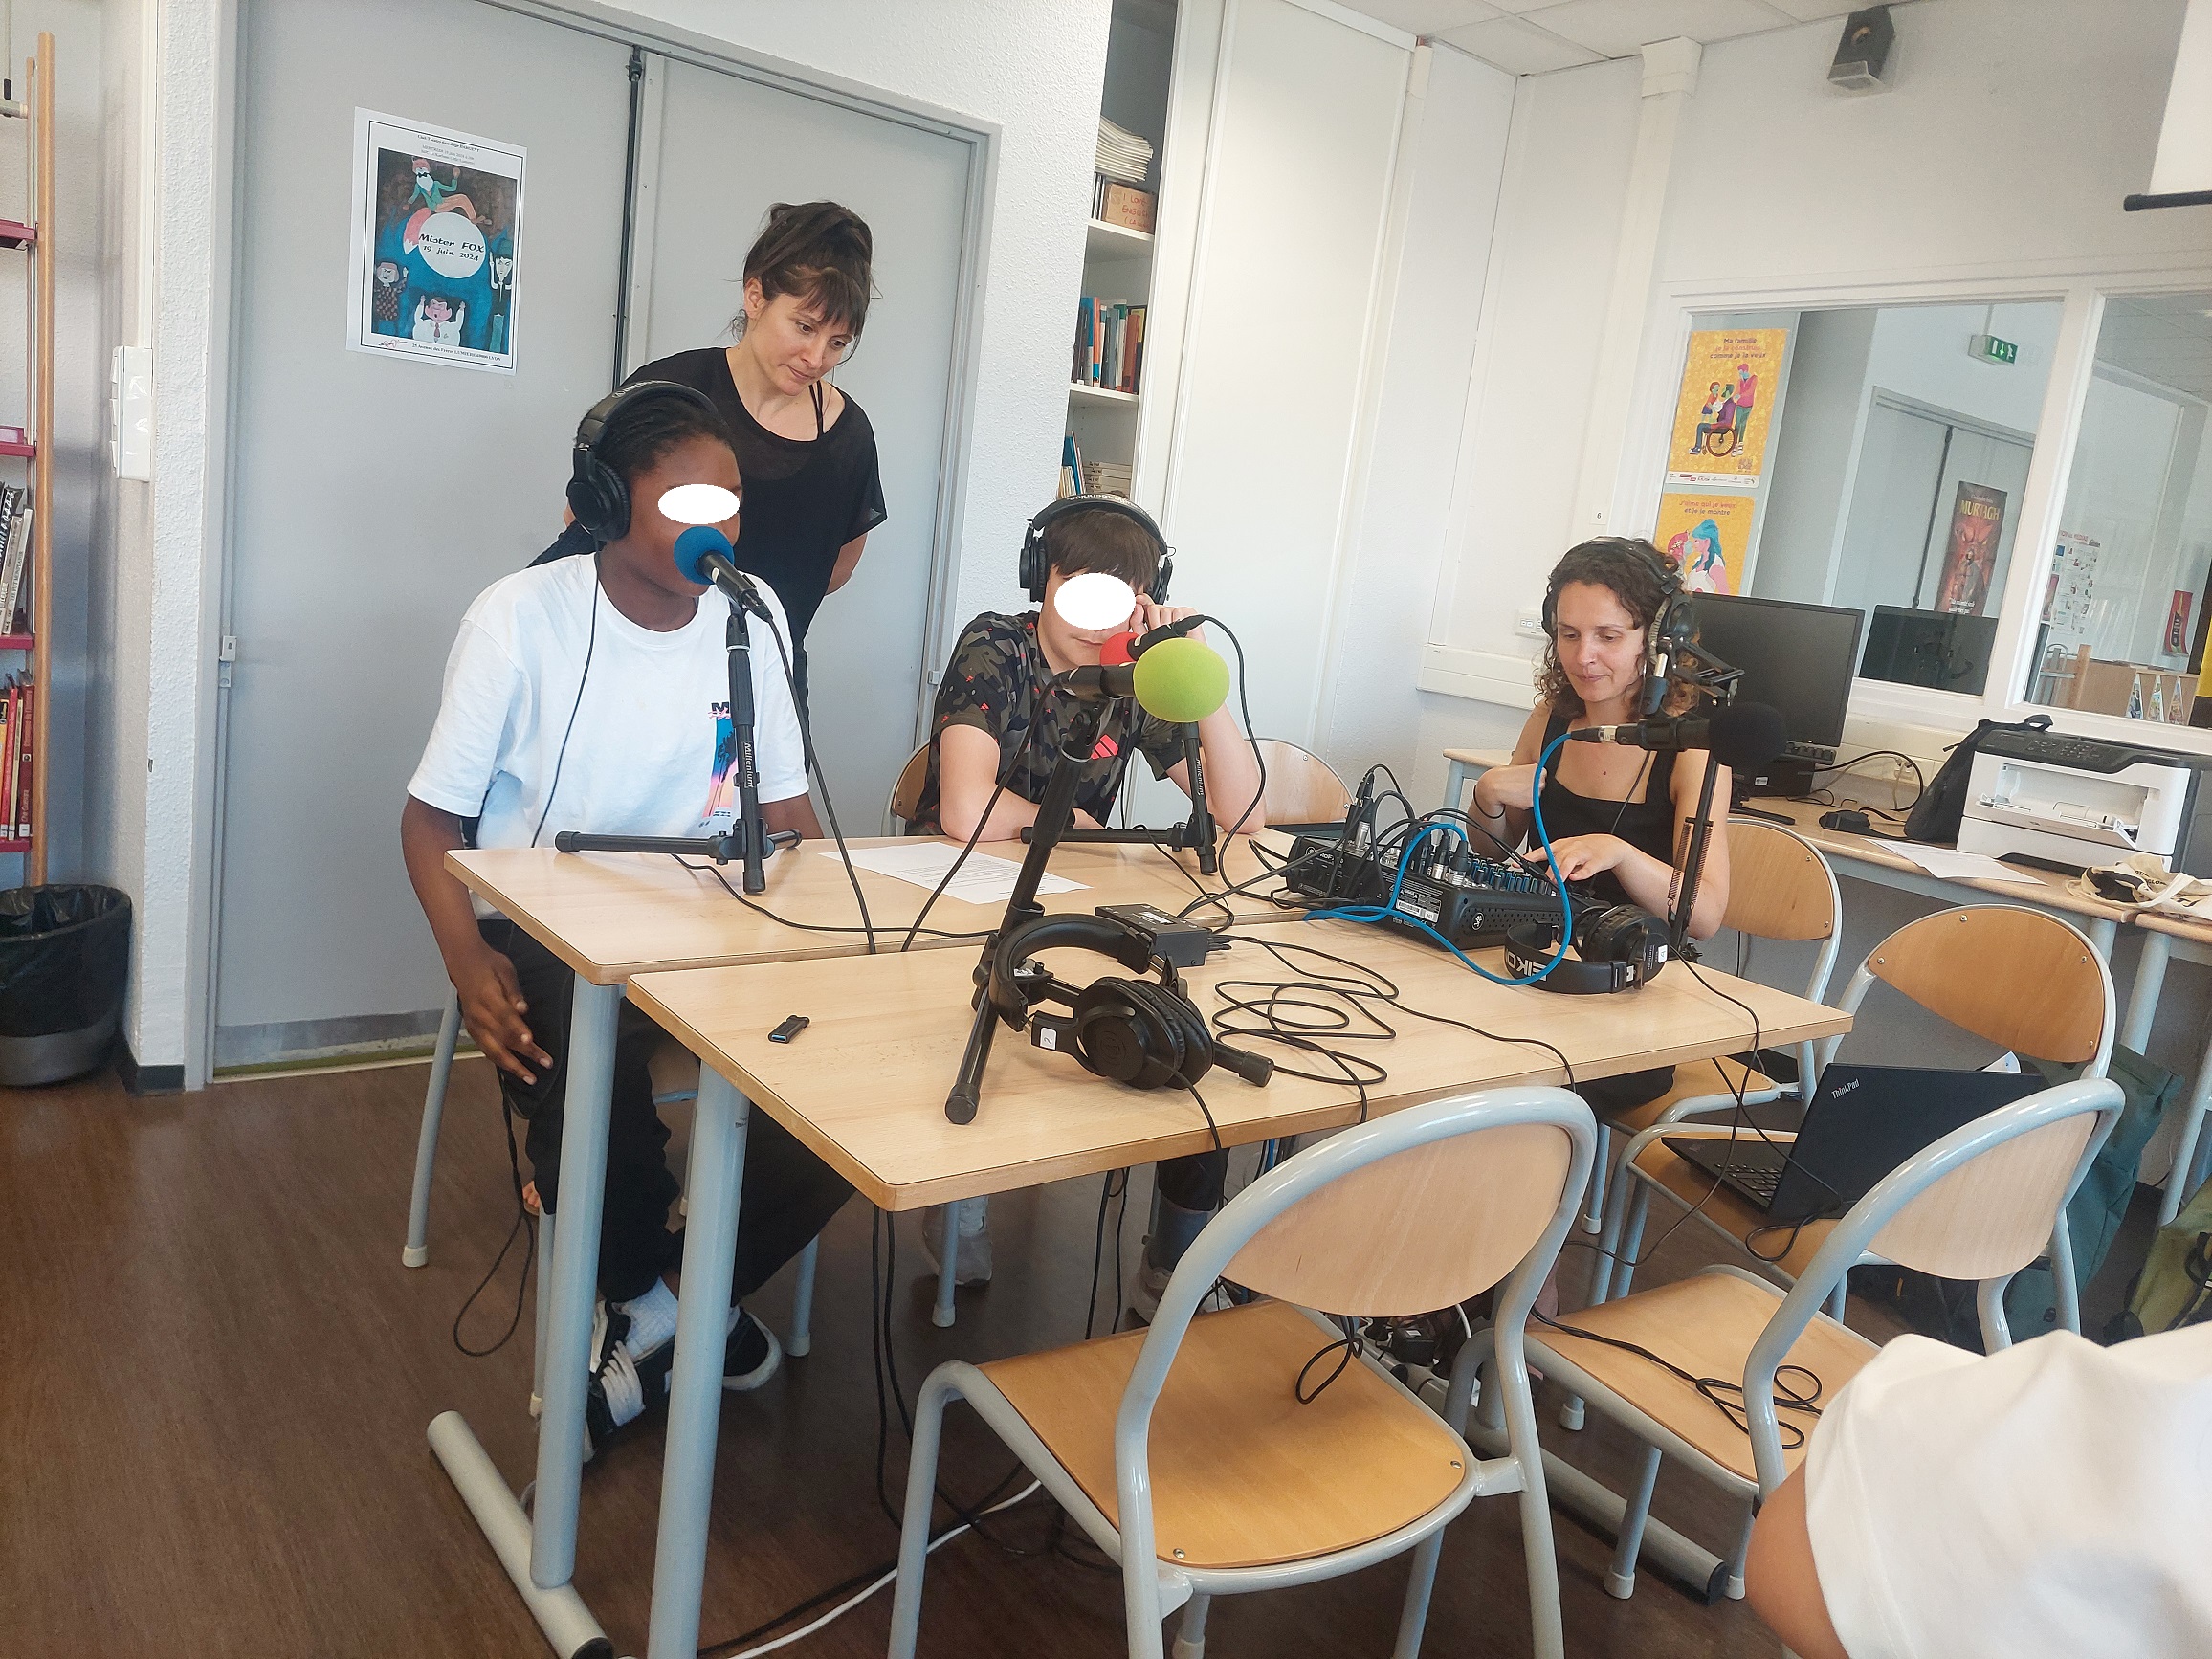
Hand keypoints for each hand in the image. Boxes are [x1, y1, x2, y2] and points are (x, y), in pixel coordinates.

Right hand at [452, 946, 552, 1082]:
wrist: (463, 962)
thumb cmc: (488, 964)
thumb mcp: (505, 970)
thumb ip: (514, 992)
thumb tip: (523, 1009)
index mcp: (488, 997)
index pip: (505, 1017)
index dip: (518, 1030)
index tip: (531, 1041)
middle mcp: (478, 1014)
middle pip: (502, 1038)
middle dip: (524, 1053)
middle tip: (544, 1063)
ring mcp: (473, 1023)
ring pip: (492, 1049)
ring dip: (511, 1065)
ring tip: (529, 1076)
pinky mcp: (472, 1028)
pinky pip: (485, 1048)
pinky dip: (498, 1060)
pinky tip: (512, 1068)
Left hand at [1131, 594, 1203, 645]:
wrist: (1184, 660)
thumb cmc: (1166, 652)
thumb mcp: (1145, 638)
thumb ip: (1137, 623)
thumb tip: (1137, 607)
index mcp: (1154, 620)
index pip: (1146, 606)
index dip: (1142, 601)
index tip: (1138, 600)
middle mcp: (1164, 616)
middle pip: (1153, 607)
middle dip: (1153, 622)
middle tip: (1159, 633)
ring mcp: (1176, 614)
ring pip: (1164, 610)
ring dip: (1166, 624)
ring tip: (1170, 635)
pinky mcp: (1188, 612)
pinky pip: (1177, 611)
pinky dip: (1177, 621)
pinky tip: (1180, 630)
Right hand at [1474, 764, 1537, 815]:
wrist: (1492, 786)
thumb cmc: (1501, 776)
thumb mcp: (1518, 768)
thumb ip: (1530, 772)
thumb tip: (1535, 776)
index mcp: (1538, 769)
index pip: (1543, 775)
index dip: (1534, 778)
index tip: (1526, 779)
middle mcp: (1540, 780)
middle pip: (1542, 785)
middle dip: (1534, 786)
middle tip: (1520, 785)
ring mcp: (1537, 792)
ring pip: (1537, 795)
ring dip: (1529, 794)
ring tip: (1516, 790)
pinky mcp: (1532, 802)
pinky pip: (1531, 803)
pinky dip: (1525, 802)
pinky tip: (1516, 797)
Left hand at [1532, 834, 1632, 882]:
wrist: (1610, 845)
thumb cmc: (1585, 848)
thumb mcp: (1566, 851)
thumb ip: (1552, 861)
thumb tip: (1536, 872)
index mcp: (1561, 846)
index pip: (1542, 851)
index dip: (1529, 857)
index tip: (1518, 864)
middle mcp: (1571, 848)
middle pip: (1557, 857)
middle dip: (1549, 869)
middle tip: (1543, 880)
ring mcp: (1584, 853)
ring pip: (1571, 860)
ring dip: (1562, 870)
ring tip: (1556, 880)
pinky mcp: (1597, 861)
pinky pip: (1589, 868)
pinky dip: (1582, 873)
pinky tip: (1575, 877)